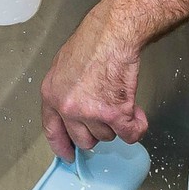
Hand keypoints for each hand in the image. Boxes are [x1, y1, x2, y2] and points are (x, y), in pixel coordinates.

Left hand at [38, 0, 148, 162]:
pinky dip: (136, 127)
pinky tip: (137, 114)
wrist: (112, 34)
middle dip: (98, 130)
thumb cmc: (92, 43)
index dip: (62, 145)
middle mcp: (67, 107)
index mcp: (51, 95)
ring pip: (107, 135)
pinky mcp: (114, 113)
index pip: (52, 130)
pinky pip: (128, 134)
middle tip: (108, 114)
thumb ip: (67, 92)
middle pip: (84, 139)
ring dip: (117, 122)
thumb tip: (76, 112)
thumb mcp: (64, 68)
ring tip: (120, 98)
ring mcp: (90, 112)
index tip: (68, 156)